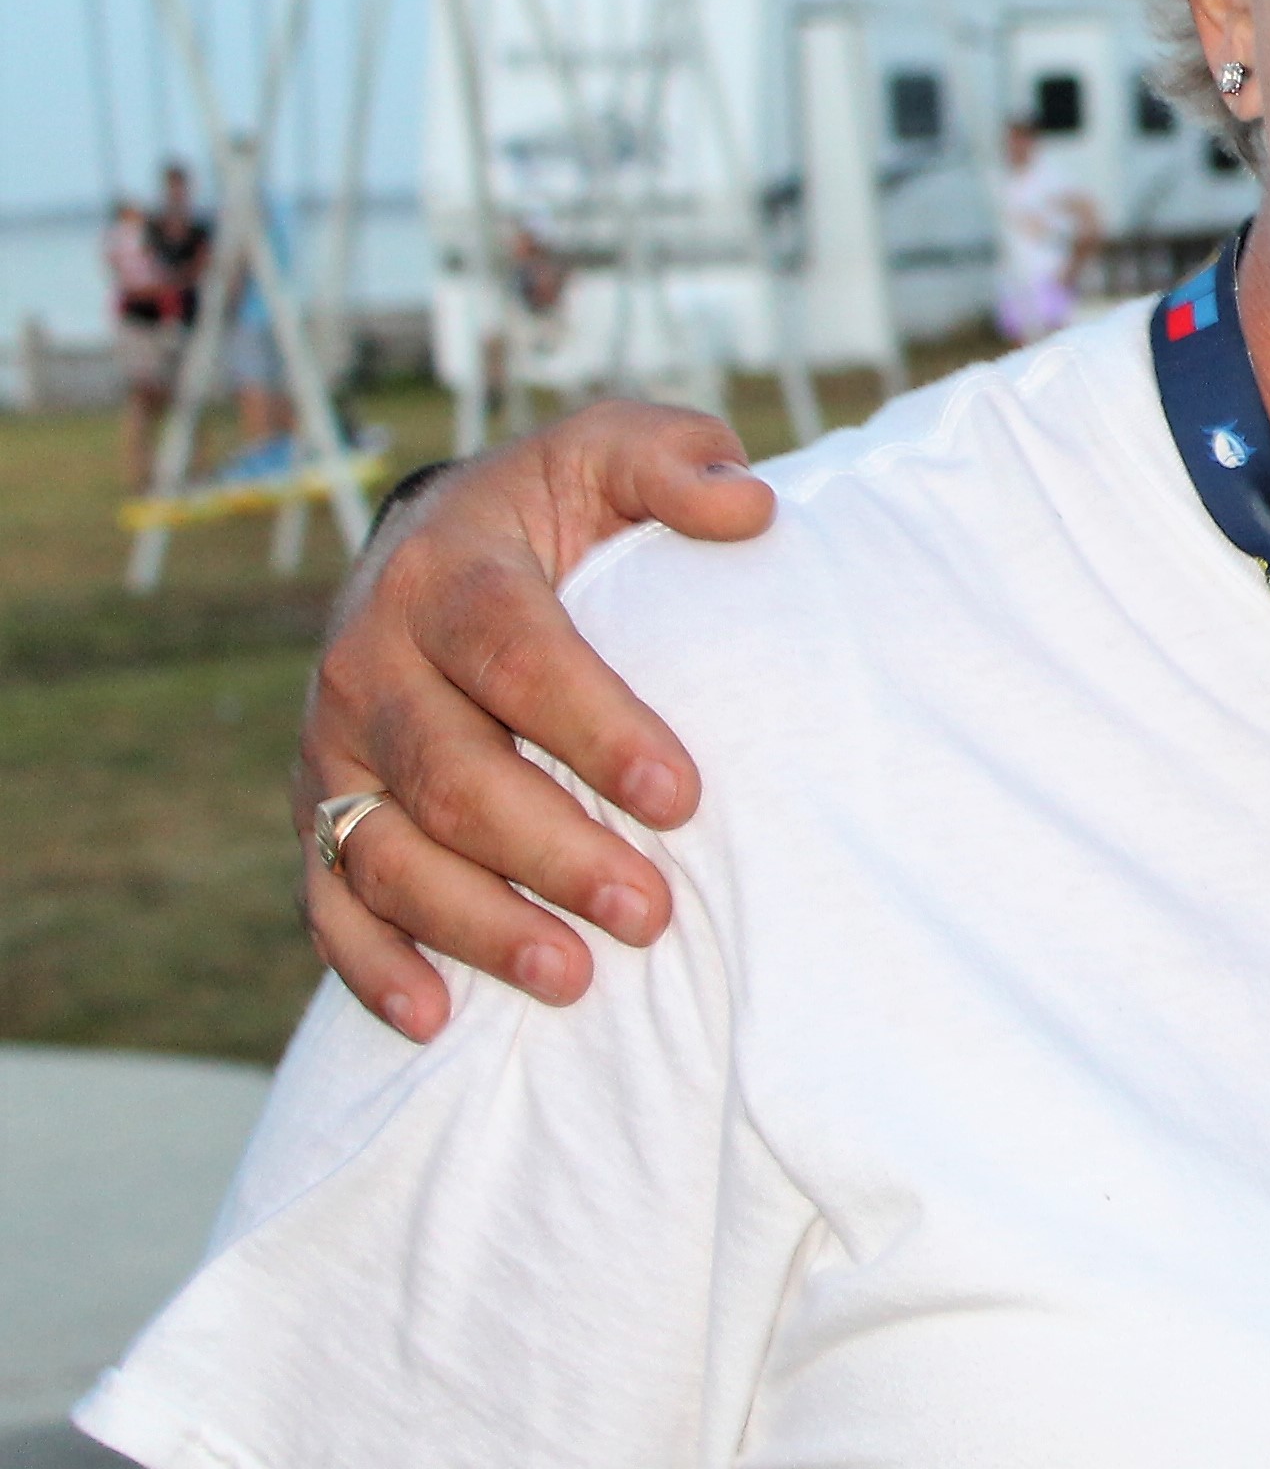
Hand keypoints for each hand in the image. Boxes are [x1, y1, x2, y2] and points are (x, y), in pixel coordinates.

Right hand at [295, 405, 774, 1038]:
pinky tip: (433, 1018)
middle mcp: (367, 663)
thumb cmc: (560, 504)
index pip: (514, 656)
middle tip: (652, 914)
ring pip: (386, 853)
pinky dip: (369, 965)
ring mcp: (333, 746)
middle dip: (552, 852)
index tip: (682, 795)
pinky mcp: (321, 808)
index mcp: (444, 574)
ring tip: (573, 978)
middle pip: (451, 774)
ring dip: (476, 924)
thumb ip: (678, 462)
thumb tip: (749, 503)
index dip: (596, 728)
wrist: (443, 538)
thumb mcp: (616, 450)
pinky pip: (326, 897)